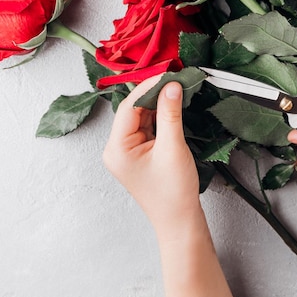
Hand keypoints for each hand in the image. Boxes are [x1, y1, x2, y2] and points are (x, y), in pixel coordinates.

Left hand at [103, 76, 239, 296]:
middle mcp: (116, 147)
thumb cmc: (174, 192)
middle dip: (153, 93)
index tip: (168, 74)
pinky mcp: (138, 151)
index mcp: (116, 148)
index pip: (129, 107)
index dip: (148, 88)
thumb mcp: (173, 148)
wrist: (180, 222)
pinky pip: (147, 125)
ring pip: (141, 115)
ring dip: (158, 101)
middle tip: (174, 76)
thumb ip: (170, 113)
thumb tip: (172, 85)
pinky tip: (172, 102)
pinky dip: (159, 113)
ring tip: (176, 85)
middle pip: (133, 110)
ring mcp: (126, 149)